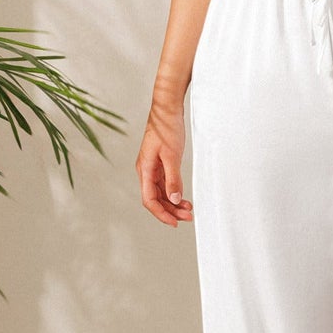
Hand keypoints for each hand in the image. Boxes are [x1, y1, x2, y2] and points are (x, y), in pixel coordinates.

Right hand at [137, 96, 191, 225]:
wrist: (167, 110)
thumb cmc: (167, 129)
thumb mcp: (172, 155)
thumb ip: (173, 178)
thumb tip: (174, 199)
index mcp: (144, 169)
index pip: (149, 199)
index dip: (161, 213)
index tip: (174, 222)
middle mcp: (146, 171)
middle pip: (155, 199)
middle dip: (170, 210)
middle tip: (188, 217)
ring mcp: (152, 168)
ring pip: (161, 192)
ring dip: (173, 203)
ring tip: (188, 210)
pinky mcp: (159, 163)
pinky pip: (165, 183)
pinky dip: (174, 192)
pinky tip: (183, 197)